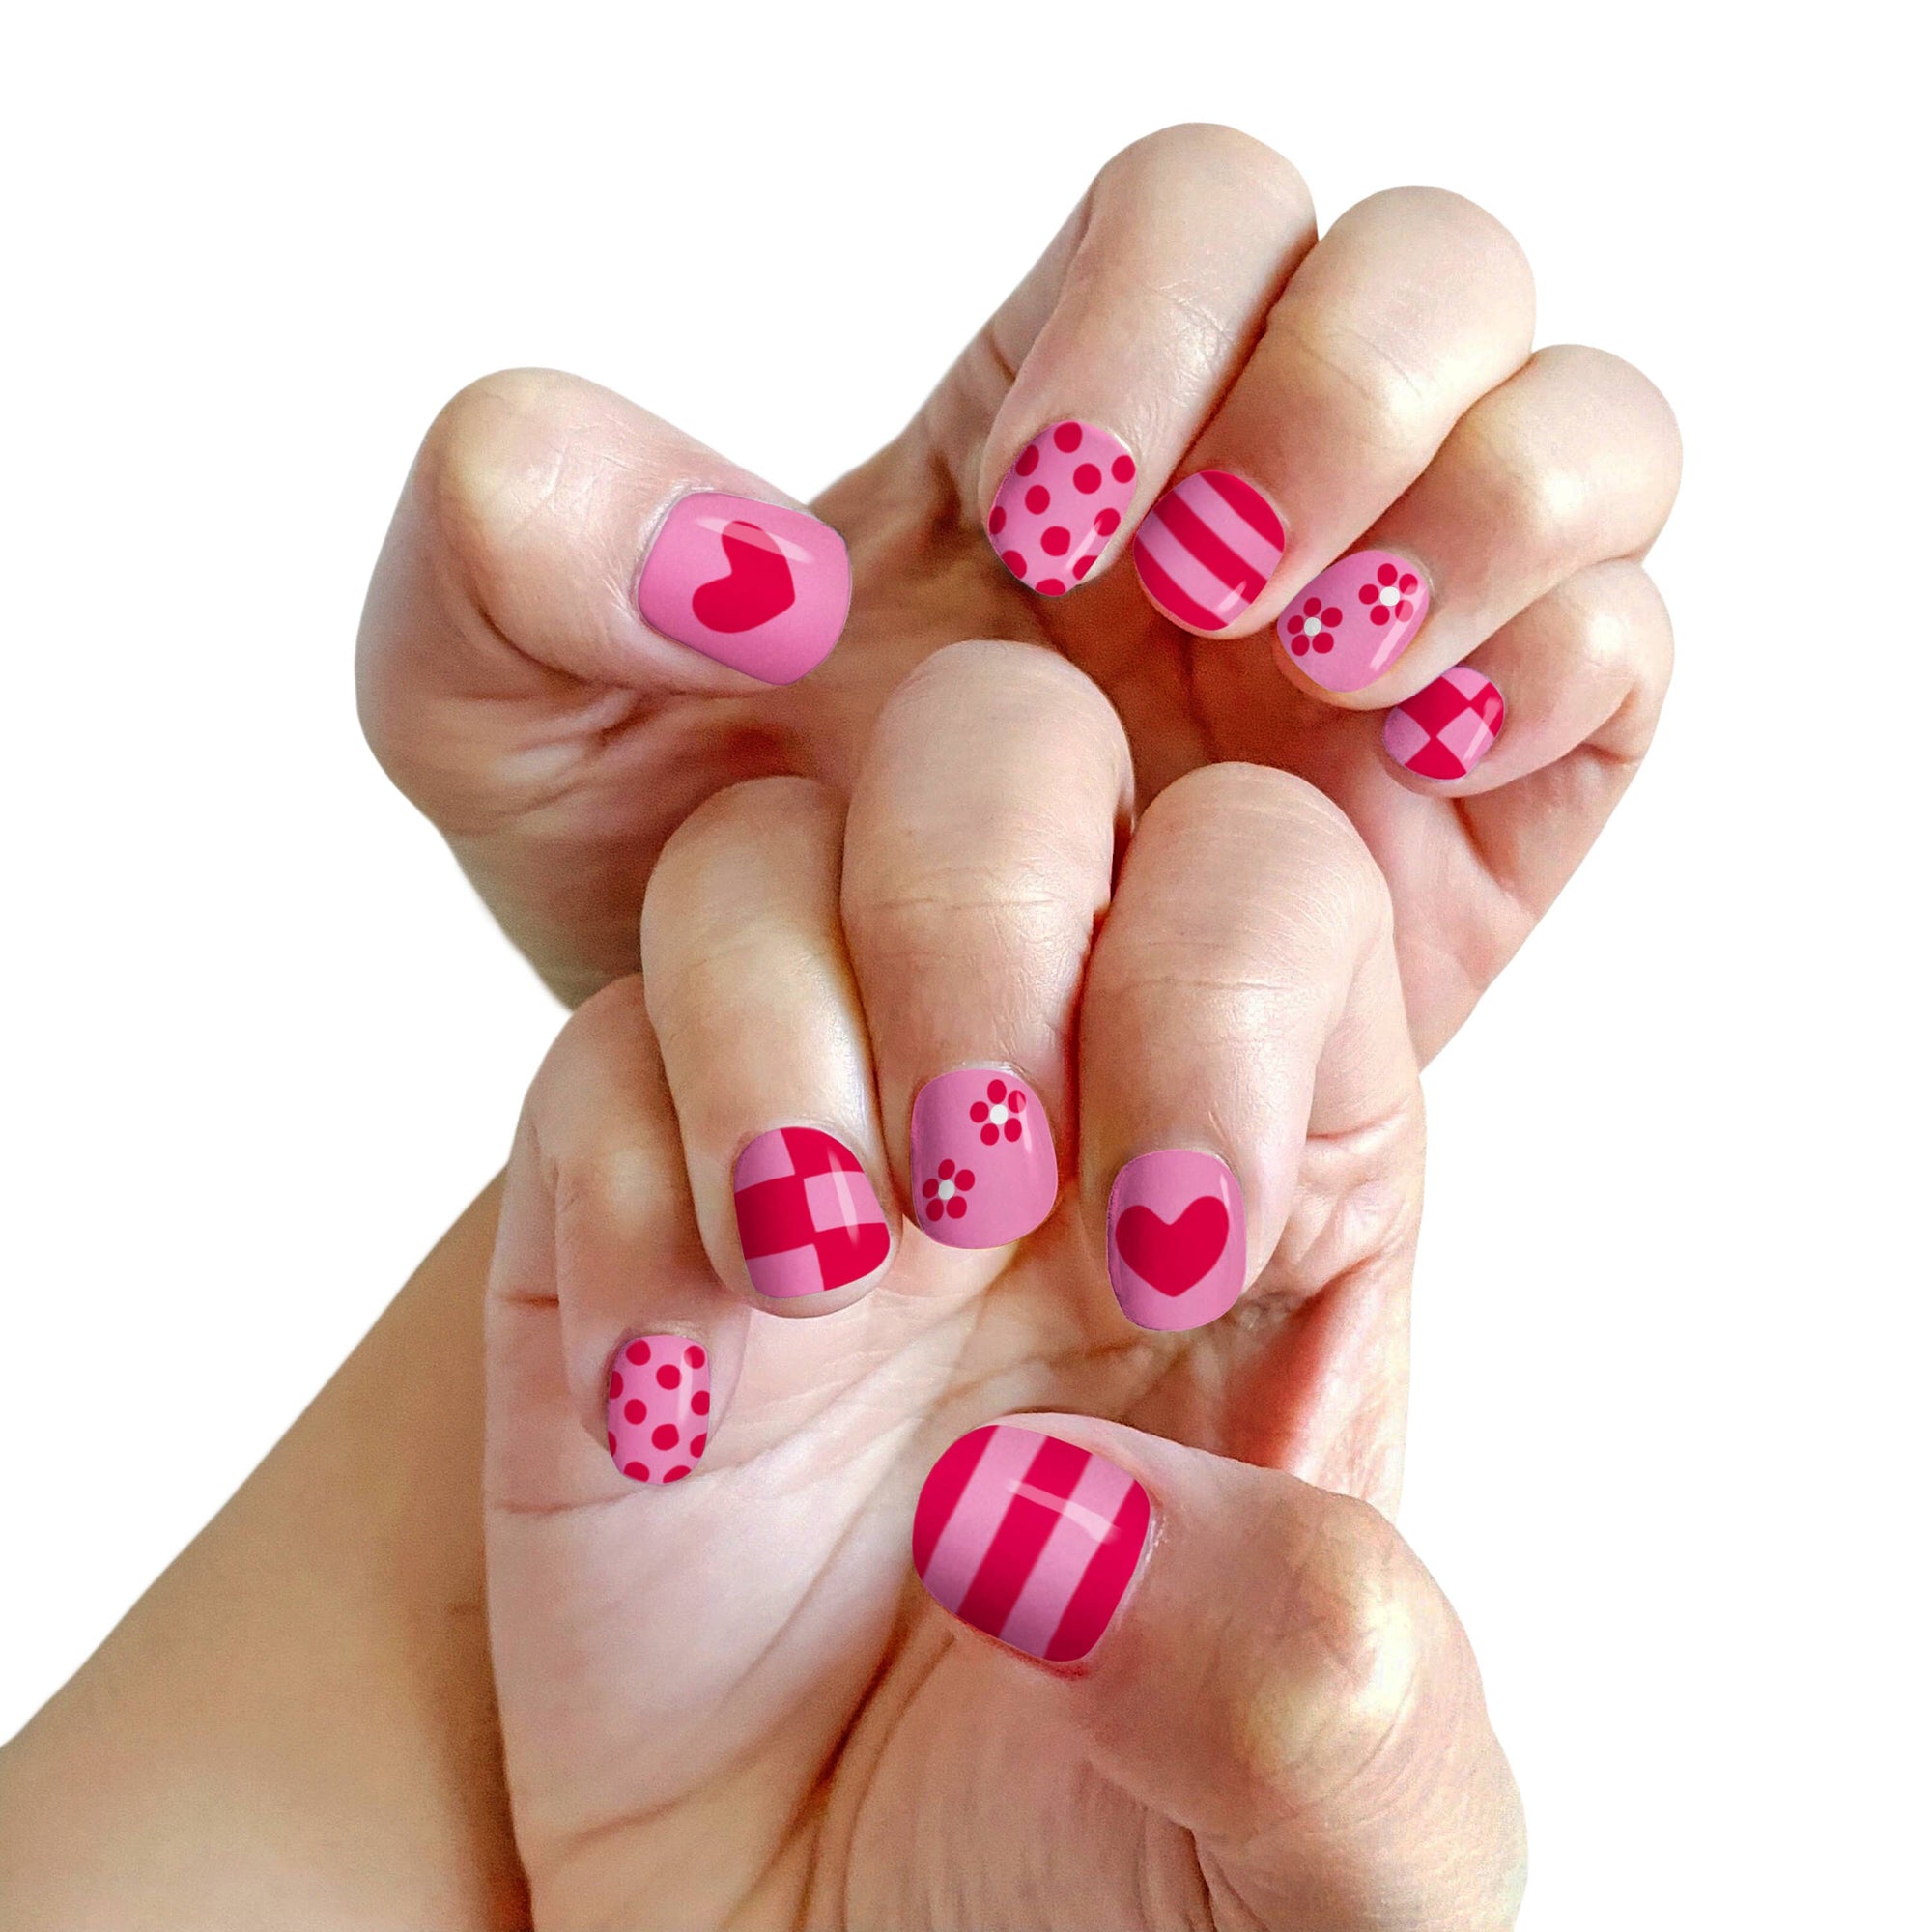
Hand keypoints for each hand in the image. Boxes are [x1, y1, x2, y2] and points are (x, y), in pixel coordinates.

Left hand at [360, 124, 1676, 1054]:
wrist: (814, 1139)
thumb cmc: (663, 910)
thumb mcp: (493, 713)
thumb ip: (511, 538)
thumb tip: (767, 551)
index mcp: (1055, 427)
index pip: (1206, 214)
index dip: (1169, 314)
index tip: (1054, 524)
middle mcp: (1247, 505)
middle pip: (1436, 277)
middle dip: (1350, 402)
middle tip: (1206, 597)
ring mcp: (1381, 651)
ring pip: (1581, 435)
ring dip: (1483, 518)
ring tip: (1315, 676)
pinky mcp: (1482, 812)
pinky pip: (1624, 659)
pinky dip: (1562, 666)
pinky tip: (1407, 757)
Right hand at [486, 646, 1521, 1927]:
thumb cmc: (1116, 1901)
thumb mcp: (1335, 1865)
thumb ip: (1328, 1695)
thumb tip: (1079, 1517)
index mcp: (1268, 1166)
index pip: (1269, 878)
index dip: (1216, 983)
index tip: (1160, 1251)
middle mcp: (1037, 1093)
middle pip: (1010, 759)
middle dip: (978, 909)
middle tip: (971, 1192)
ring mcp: (816, 1135)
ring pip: (766, 859)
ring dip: (778, 1022)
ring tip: (822, 1275)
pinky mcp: (620, 1218)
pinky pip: (586, 1058)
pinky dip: (626, 1170)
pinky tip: (686, 1381)